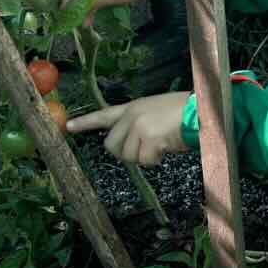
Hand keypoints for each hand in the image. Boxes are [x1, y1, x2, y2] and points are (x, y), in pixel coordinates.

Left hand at [67, 92, 190, 164]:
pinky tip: (166, 146)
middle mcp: (131, 116)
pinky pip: (144, 160)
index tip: (68, 127)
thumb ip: (138, 123)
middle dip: (126, 152)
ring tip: (161, 143)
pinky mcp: (148, 138)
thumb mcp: (155, 111)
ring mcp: (138, 127)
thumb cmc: (182, 112)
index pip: (104, 115)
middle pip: (111, 145)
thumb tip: (130, 144)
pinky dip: (156, 159)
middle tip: (145, 148)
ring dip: (144, 156)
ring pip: (128, 156)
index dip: (86, 122)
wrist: (199, 110)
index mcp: (133, 107)